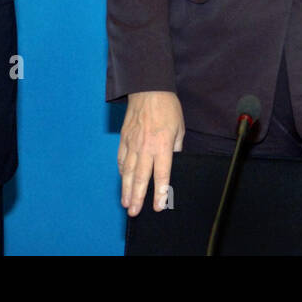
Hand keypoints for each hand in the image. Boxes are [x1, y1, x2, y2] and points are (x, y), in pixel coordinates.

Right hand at [118, 90, 183, 215]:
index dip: (160, 192)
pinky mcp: (124, 138)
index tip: (157, 206)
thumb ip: (176, 148)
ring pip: (128, 171)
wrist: (148, 88)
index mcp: (163, 145)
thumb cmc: (167, 108)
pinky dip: (122, 172)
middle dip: (138, 197)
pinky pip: (122, 159)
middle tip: (134, 213)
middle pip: (141, 177)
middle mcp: (146, 147)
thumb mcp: (180, 128)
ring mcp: (132, 143)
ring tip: (126, 203)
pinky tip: (123, 180)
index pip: (161, 174)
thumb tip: (173, 163)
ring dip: (126, 189)